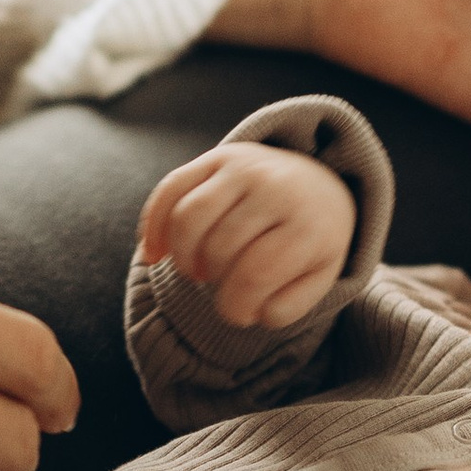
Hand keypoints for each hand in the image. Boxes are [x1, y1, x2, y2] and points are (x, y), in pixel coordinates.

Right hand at [138, 142, 357, 330]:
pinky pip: (171, 189)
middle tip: (220, 283)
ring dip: (181, 256)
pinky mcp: (219, 155)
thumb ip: (288, 306)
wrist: (317, 184)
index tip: (237, 315)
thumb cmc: (309, 241)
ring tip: (194, 270)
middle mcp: (276, 188)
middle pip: (218, 247)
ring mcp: (245, 166)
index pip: (255, 275)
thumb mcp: (317, 278)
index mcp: (308, 225)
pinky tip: (154, 253)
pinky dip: (154, 225)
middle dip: (211, 279)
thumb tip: (249, 312)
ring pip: (188, 217)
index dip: (234, 306)